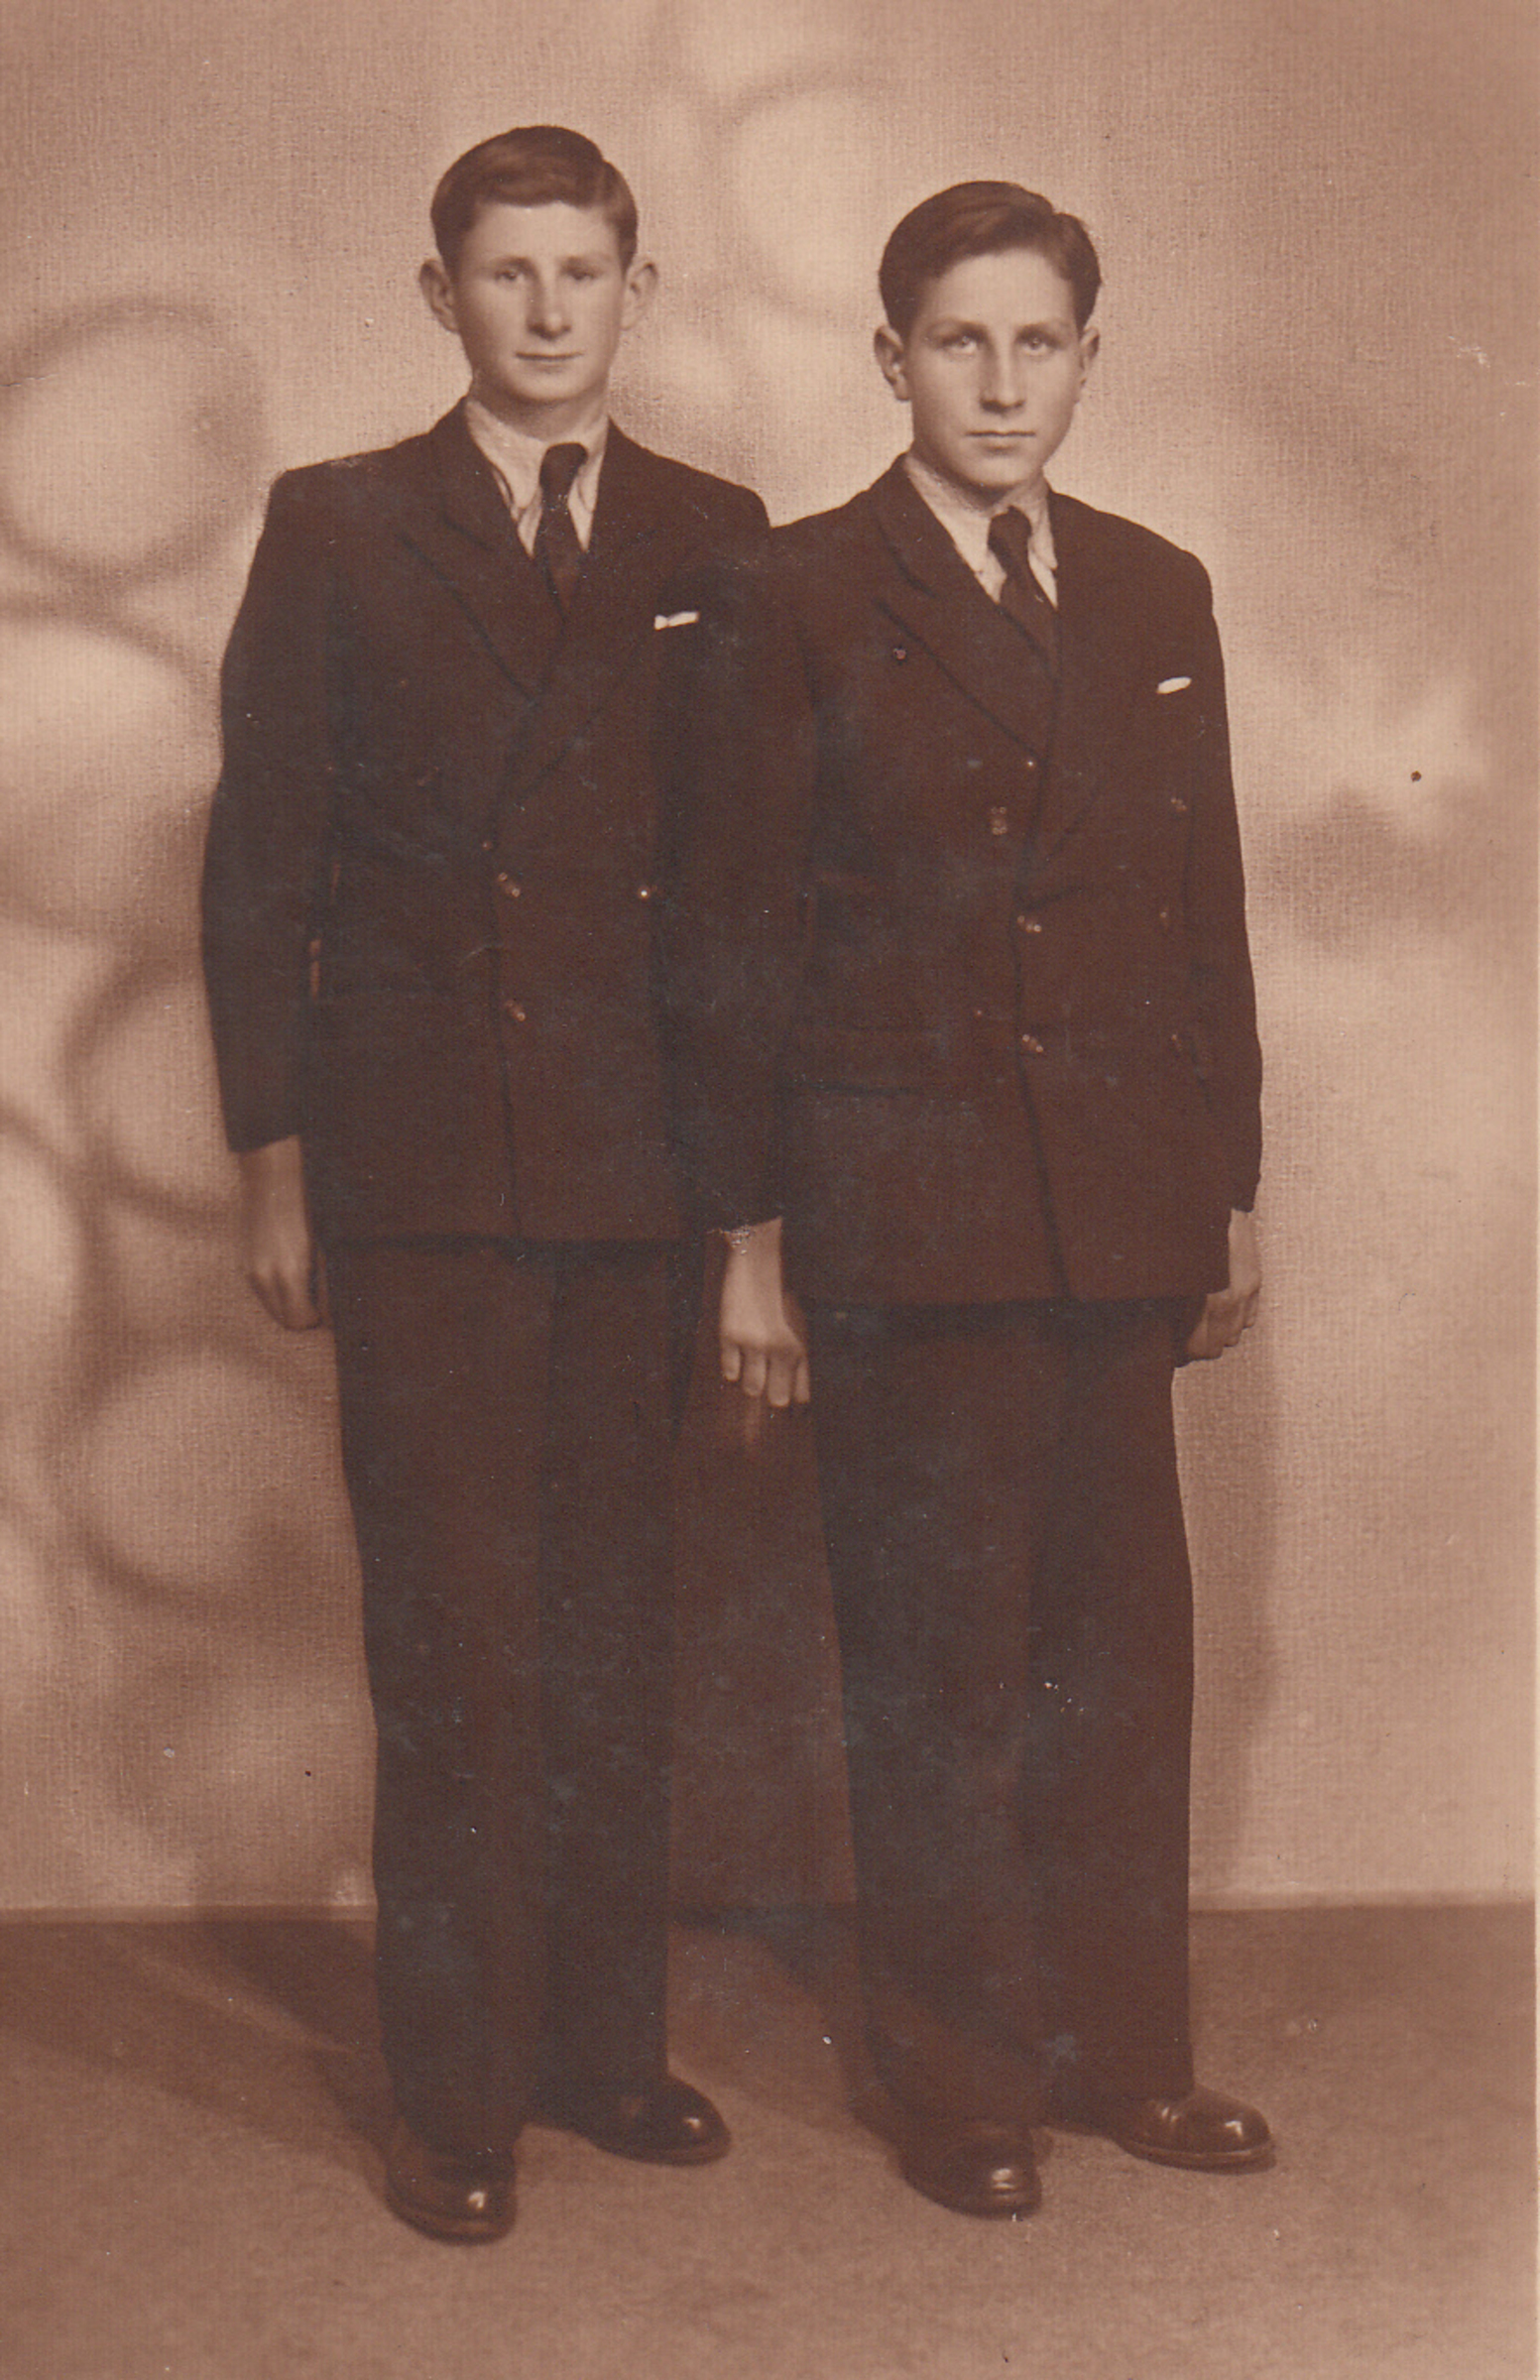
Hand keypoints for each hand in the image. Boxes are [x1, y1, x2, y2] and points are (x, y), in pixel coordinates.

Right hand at [238, 1137, 326, 1329]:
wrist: (273, 1179)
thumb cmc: (309, 1208)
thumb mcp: (326, 1247)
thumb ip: (328, 1283)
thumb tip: (334, 1314)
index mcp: (288, 1272)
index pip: (302, 1321)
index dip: (320, 1318)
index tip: (333, 1309)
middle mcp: (265, 1276)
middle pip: (287, 1321)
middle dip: (306, 1315)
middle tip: (324, 1299)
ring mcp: (251, 1270)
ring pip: (274, 1309)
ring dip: (292, 1305)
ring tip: (310, 1282)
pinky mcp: (245, 1264)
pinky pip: (264, 1293)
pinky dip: (280, 1292)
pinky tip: (294, 1272)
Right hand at [719, 1218, 809, 1407]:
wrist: (759, 1263)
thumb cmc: (784, 1297)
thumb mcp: (803, 1327)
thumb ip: (802, 1362)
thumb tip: (802, 1402)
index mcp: (803, 1346)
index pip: (803, 1395)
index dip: (797, 1408)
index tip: (793, 1414)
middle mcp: (781, 1349)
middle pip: (776, 1399)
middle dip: (773, 1399)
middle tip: (770, 1394)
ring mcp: (754, 1344)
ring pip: (751, 1388)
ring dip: (751, 1383)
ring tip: (753, 1367)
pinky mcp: (730, 1337)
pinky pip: (729, 1373)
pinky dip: (732, 1371)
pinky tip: (738, 1357)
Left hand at [1185, 1209, 1260, 1361]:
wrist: (1218, 1204)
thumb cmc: (1187, 1236)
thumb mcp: (1171, 1272)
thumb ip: (1171, 1304)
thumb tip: (1162, 1329)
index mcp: (1205, 1299)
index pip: (1196, 1348)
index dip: (1181, 1352)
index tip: (1171, 1348)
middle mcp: (1230, 1299)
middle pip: (1215, 1348)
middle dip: (1197, 1346)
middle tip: (1182, 1338)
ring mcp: (1247, 1291)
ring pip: (1233, 1337)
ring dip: (1216, 1334)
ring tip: (1200, 1323)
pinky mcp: (1257, 1282)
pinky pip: (1248, 1319)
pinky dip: (1234, 1320)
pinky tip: (1220, 1308)